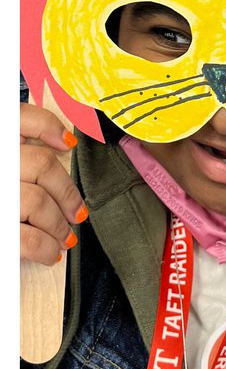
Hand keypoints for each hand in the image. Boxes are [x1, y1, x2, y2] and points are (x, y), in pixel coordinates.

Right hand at [21, 104, 85, 264]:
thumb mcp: (1, 165)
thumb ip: (13, 153)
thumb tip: (61, 143)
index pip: (18, 116)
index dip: (47, 125)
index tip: (66, 144)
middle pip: (41, 164)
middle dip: (66, 192)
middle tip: (75, 213)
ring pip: (37, 201)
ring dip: (58, 225)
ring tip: (62, 238)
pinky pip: (27, 238)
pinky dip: (45, 247)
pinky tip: (49, 252)